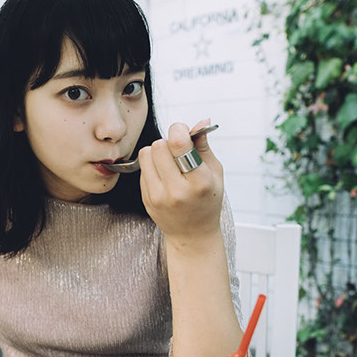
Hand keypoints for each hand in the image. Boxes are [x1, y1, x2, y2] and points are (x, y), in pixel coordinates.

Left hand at [138, 118, 223, 244]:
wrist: (192, 235)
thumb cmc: (207, 200)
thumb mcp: (215, 173)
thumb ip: (204, 146)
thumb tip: (201, 121)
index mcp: (199, 182)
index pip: (178, 143)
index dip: (179, 130)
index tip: (184, 133)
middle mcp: (176, 191)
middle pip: (159, 145)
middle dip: (168, 142)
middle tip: (177, 151)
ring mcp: (158, 197)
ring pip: (146, 154)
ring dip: (157, 152)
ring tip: (169, 162)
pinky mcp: (146, 200)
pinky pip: (142, 168)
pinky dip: (152, 166)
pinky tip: (164, 176)